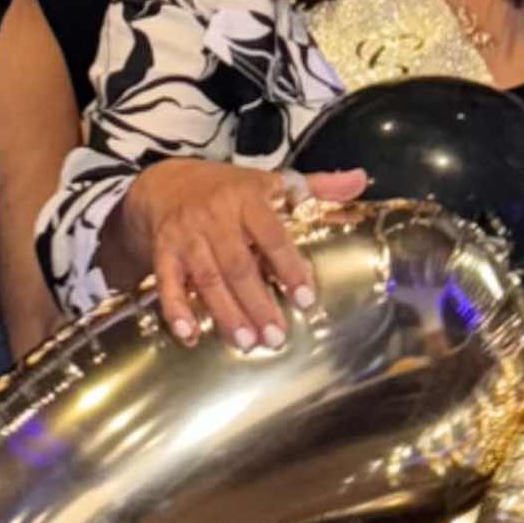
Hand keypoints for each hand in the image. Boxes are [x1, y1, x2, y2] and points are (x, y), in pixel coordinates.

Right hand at [118, 158, 365, 348]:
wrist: (164, 182)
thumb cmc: (227, 188)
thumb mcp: (270, 181)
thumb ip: (316, 187)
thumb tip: (360, 180)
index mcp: (247, 198)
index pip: (271, 236)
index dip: (288, 267)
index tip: (305, 298)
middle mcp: (215, 217)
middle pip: (238, 265)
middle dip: (257, 303)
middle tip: (276, 337)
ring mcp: (186, 236)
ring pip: (207, 279)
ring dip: (226, 313)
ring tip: (246, 342)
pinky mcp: (163, 252)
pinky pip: (167, 283)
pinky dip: (176, 310)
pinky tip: (190, 335)